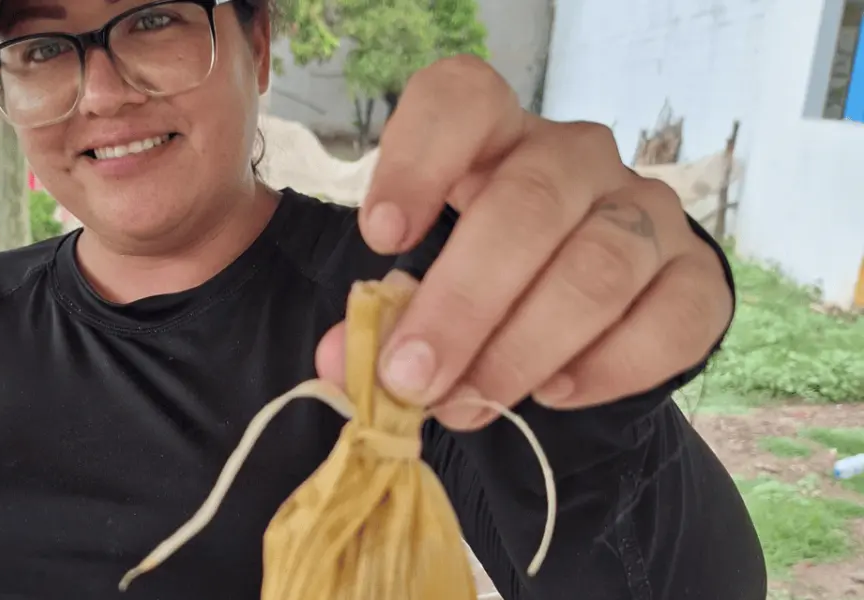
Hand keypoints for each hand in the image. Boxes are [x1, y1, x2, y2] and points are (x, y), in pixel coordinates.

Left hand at [315, 56, 732, 430]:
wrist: (584, 315)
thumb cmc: (485, 281)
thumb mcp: (421, 285)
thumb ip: (380, 319)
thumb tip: (344, 367)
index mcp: (492, 136)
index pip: (462, 100)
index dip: (417, 161)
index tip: (380, 239)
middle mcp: (575, 157)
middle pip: (527, 205)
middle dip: (460, 304)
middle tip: (411, 378)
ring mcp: (647, 210)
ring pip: (598, 268)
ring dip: (522, 350)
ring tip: (468, 406)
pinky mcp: (697, 277)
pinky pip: (668, 321)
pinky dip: (605, 369)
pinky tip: (553, 394)